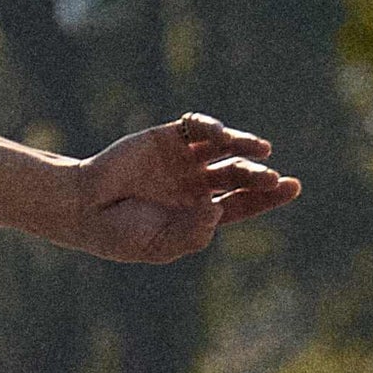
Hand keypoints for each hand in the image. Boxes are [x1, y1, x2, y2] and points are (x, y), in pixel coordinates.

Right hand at [69, 114, 298, 265]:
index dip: (268, 196)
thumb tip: (219, 208)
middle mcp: (195, 185)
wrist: (81, 206)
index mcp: (198, 214)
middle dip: (259, 177)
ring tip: (262, 150)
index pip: (242, 203)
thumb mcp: (158, 244)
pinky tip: (221, 136)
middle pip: (238, 176)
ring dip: (245, 148)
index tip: (292, 186)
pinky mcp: (166, 137)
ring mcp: (182, 160)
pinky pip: (197, 128)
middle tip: (273, 178)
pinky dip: (212, 127)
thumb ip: (192, 232)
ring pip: (224, 150)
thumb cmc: (118, 234)